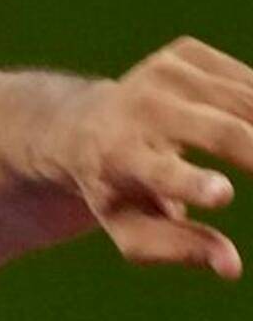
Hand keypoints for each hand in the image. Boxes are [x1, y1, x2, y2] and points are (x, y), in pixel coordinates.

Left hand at [54, 36, 250, 279]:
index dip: (195, 185)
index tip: (223, 195)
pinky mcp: (184, 53)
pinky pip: (249, 83)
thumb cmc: (117, 190)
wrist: (83, 125)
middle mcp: (139, 109)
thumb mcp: (131, 228)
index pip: (161, 174)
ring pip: (248, 102)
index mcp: (119, 158)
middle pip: (220, 133)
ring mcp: (162, 74)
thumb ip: (179, 247)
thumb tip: (231, 267)